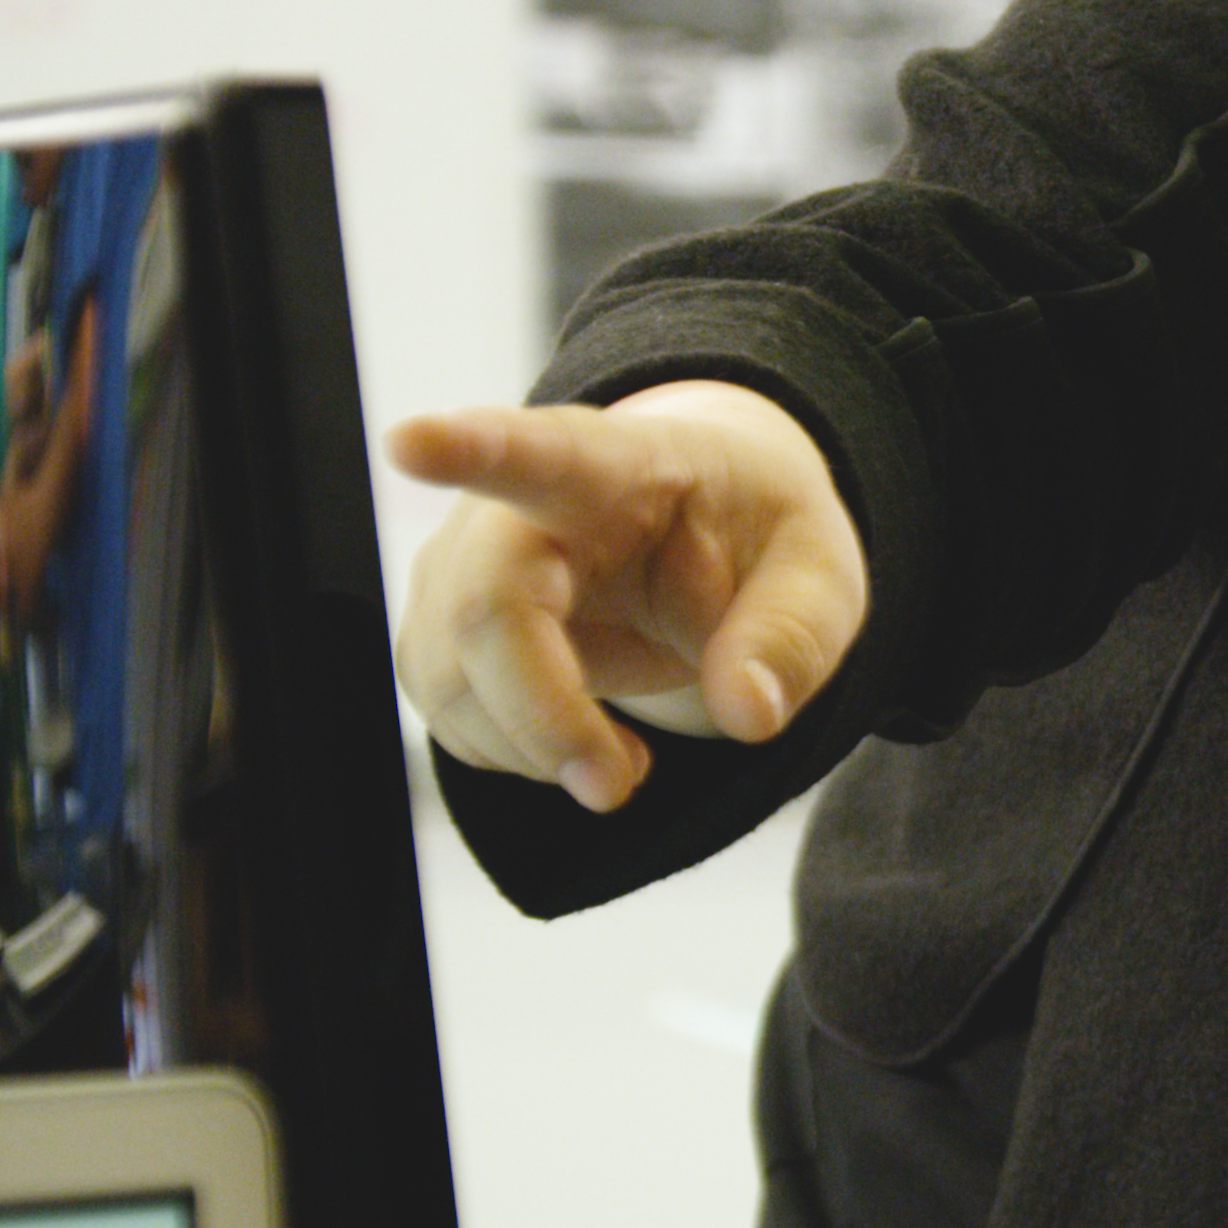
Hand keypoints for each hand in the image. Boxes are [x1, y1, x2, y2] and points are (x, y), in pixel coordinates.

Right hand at [389, 382, 863, 812]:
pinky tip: (578, 739)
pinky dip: (518, 756)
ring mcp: (463, 567)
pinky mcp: (441, 629)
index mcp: (617, 468)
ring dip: (535, 749)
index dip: (467, 447)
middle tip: (619, 783)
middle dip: (543, 717)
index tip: (409, 443)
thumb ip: (791, 635)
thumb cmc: (748, 539)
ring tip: (624, 756)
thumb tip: (747, 714)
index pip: (537, 454)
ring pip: (451, 680)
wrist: (697, 535)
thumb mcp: (818, 576)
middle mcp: (516, 509)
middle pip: (484, 614)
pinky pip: (450, 714)